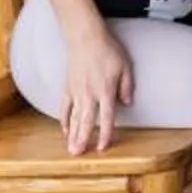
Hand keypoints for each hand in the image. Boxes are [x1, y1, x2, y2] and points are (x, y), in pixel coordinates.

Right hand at [62, 19, 133, 154]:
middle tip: (79, 155)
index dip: (104, 134)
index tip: (102, 147)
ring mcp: (75, 91)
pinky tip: (65, 131)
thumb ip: (127, 87)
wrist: (85, 37)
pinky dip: (64, 120)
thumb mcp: (125, 66)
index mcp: (105, 90)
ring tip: (70, 149)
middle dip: (83, 139)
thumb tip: (127, 104)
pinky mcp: (67, 87)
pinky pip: (64, 107)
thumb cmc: (108, 50)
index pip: (106, 117)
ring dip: (72, 135)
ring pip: (73, 117)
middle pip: (86, 121)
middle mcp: (88, 94)